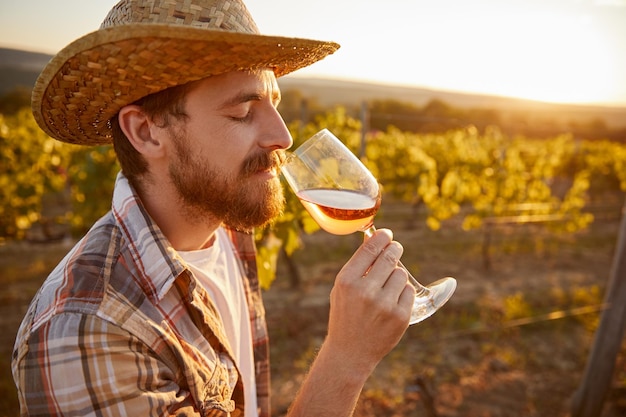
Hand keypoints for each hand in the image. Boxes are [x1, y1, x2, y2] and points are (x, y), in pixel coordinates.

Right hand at [325, 228, 414, 373]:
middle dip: (394, 250)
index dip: (382, 237)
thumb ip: (358, 267)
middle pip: (390, 257)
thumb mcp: (341, 290)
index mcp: (347, 281)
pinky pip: (408, 291)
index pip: (370, 249)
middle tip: (395, 249)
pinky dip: (402, 293)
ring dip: (396, 275)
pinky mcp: (400, 316)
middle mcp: (365, 291)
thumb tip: (376, 241)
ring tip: (386, 287)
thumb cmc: (345, 315)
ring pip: (401, 274)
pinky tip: (392, 301)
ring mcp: (384, 305)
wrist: (350, 353)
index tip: (387, 234)